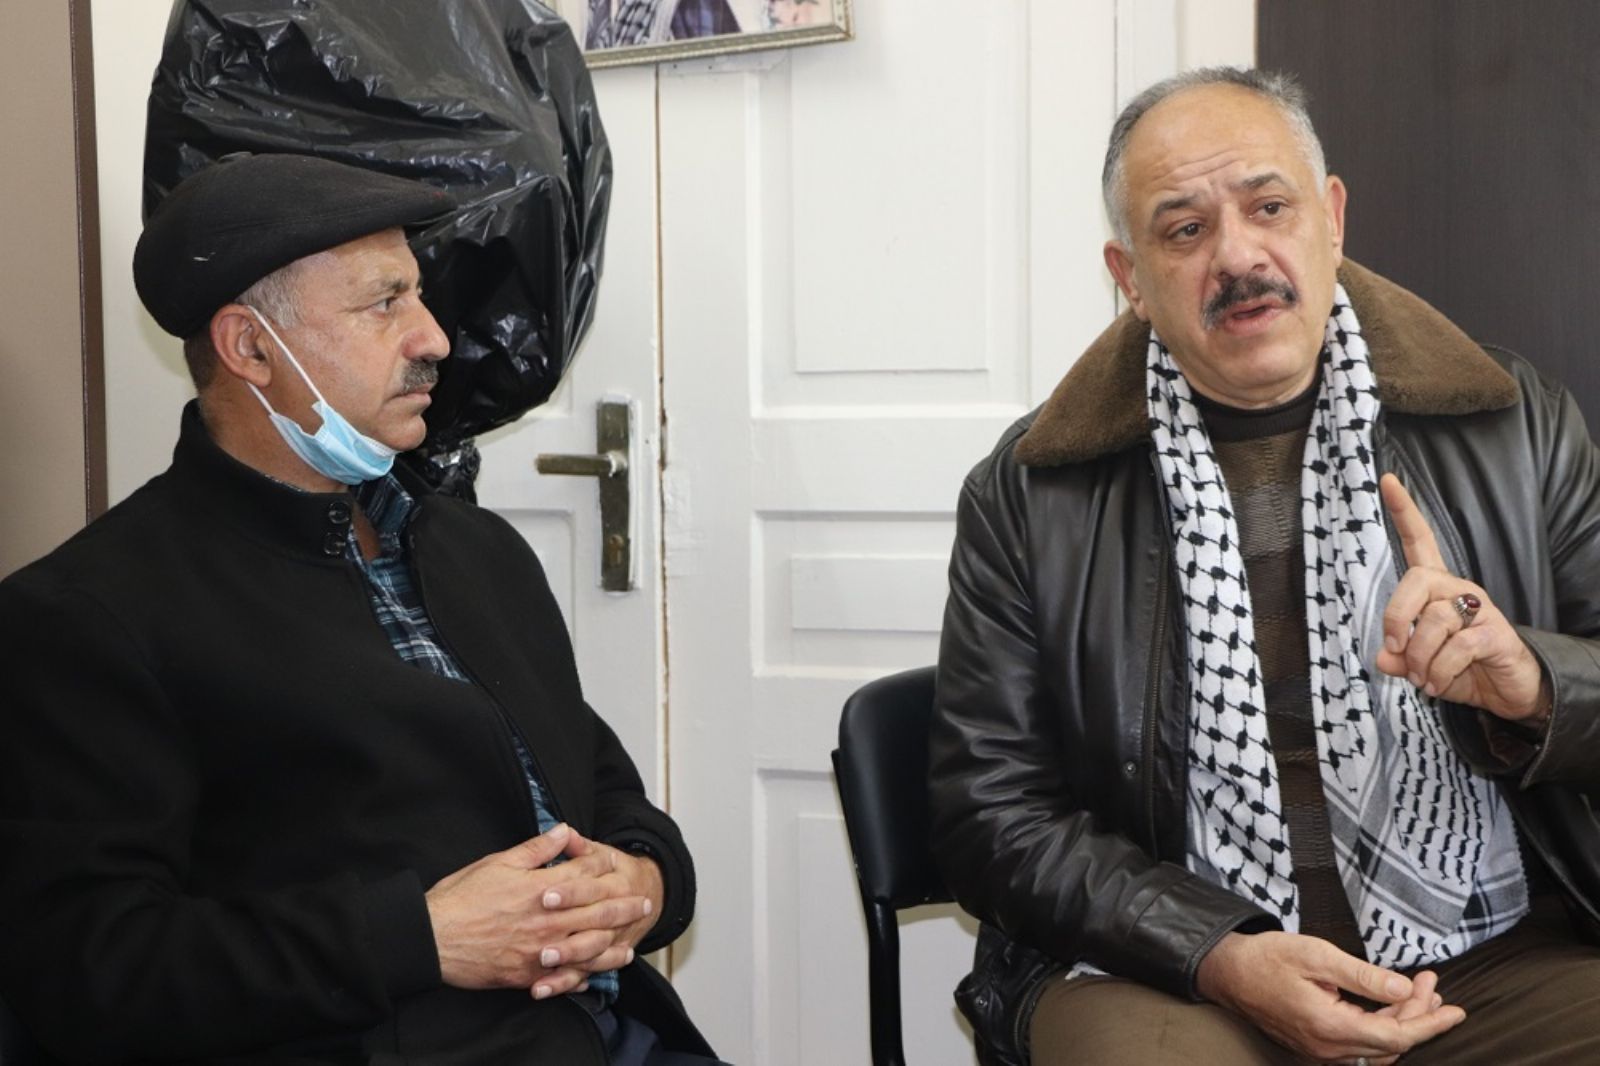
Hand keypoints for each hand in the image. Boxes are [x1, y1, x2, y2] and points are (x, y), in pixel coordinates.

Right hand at [425, 824, 652, 997]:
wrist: (433, 939)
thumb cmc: (461, 897)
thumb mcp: (498, 862)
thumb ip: (536, 849)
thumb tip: (563, 831)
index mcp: (542, 889)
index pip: (585, 876)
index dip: (604, 868)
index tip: (617, 865)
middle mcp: (547, 922)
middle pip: (597, 913)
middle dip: (623, 907)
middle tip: (644, 905)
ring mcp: (540, 952)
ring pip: (588, 949)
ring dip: (612, 946)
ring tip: (629, 944)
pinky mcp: (527, 975)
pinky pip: (564, 978)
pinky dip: (582, 977)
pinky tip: (595, 976)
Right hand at [1196, 931, 1464, 1063]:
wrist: (1229, 972)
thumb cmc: (1268, 958)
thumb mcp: (1317, 955)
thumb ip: (1363, 975)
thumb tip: (1404, 988)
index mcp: (1330, 1026)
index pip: (1397, 1036)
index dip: (1430, 1024)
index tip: (1455, 1009)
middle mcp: (1328, 1048)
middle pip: (1391, 1043)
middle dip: (1418, 1014)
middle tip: (1430, 982)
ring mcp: (1321, 1052)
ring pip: (1377, 1048)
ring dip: (1402, 1022)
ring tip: (1418, 991)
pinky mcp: (1316, 1047)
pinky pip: (1360, 1047)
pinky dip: (1382, 1028)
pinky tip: (1388, 1006)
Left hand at [1376, 474, 1547, 722]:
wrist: (1507, 690)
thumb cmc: (1460, 668)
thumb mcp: (1419, 664)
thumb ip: (1398, 657)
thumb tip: (1382, 657)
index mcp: (1437, 589)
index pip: (1419, 542)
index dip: (1404, 513)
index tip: (1387, 480)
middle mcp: (1459, 590)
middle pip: (1417, 580)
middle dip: (1397, 617)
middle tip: (1396, 649)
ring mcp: (1480, 609)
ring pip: (1435, 620)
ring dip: (1420, 657)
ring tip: (1423, 678)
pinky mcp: (1495, 633)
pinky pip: (1457, 647)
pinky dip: (1439, 671)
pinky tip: (1438, 683)